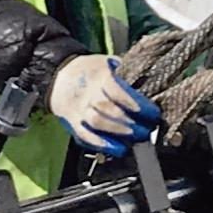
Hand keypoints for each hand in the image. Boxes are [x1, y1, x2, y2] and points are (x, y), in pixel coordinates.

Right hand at [46, 54, 160, 151]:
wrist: (59, 76)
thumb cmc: (90, 71)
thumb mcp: (109, 63)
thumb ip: (127, 74)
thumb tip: (151, 85)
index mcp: (99, 76)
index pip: (118, 91)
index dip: (137, 104)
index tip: (153, 114)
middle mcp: (88, 93)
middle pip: (109, 109)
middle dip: (132, 122)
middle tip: (148, 129)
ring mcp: (79, 109)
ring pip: (98, 123)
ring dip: (119, 133)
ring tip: (136, 138)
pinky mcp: (73, 123)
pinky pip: (86, 136)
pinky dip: (103, 144)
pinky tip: (118, 149)